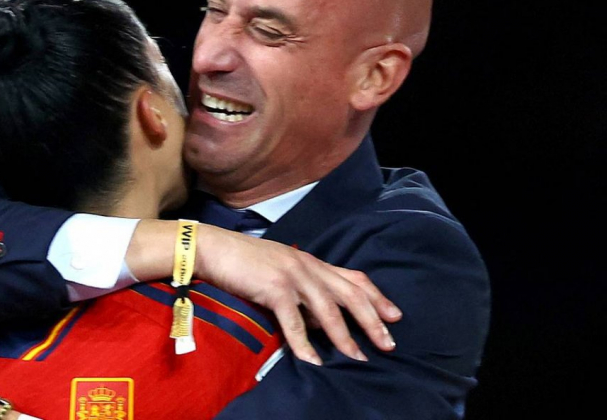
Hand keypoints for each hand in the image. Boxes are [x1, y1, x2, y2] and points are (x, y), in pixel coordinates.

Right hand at [195, 224, 401, 364]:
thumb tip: (320, 322)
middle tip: (388, 343)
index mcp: (311, 262)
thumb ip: (303, 291)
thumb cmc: (244, 262)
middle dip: (372, 320)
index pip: (354, 278)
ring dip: (345, 337)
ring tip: (358, 358)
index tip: (395, 316)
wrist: (214, 248)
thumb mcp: (281, 271)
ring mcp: (292, 276)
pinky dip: (305, 344)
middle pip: (350, 295)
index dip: (377, 297)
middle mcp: (308, 267)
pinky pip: (294, 322)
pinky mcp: (274, 288)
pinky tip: (313, 361)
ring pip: (328, 310)